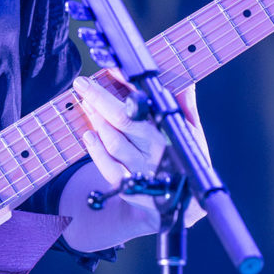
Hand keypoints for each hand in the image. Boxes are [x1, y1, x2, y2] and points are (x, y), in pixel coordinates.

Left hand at [70, 74, 209, 234]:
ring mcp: (143, 170)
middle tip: (83, 84)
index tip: (112, 70)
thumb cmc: (185, 159)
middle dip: (101, 99)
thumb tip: (184, 81)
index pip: (149, 104)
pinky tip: (88, 134)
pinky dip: (96, 151)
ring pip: (114, 142)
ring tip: (85, 103)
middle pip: (125, 121)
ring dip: (97, 121)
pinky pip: (108, 168)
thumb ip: (185, 105)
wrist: (185, 203)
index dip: (128, 86)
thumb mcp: (190, 132)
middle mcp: (158, 150)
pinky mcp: (130, 187)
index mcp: (172, 132)